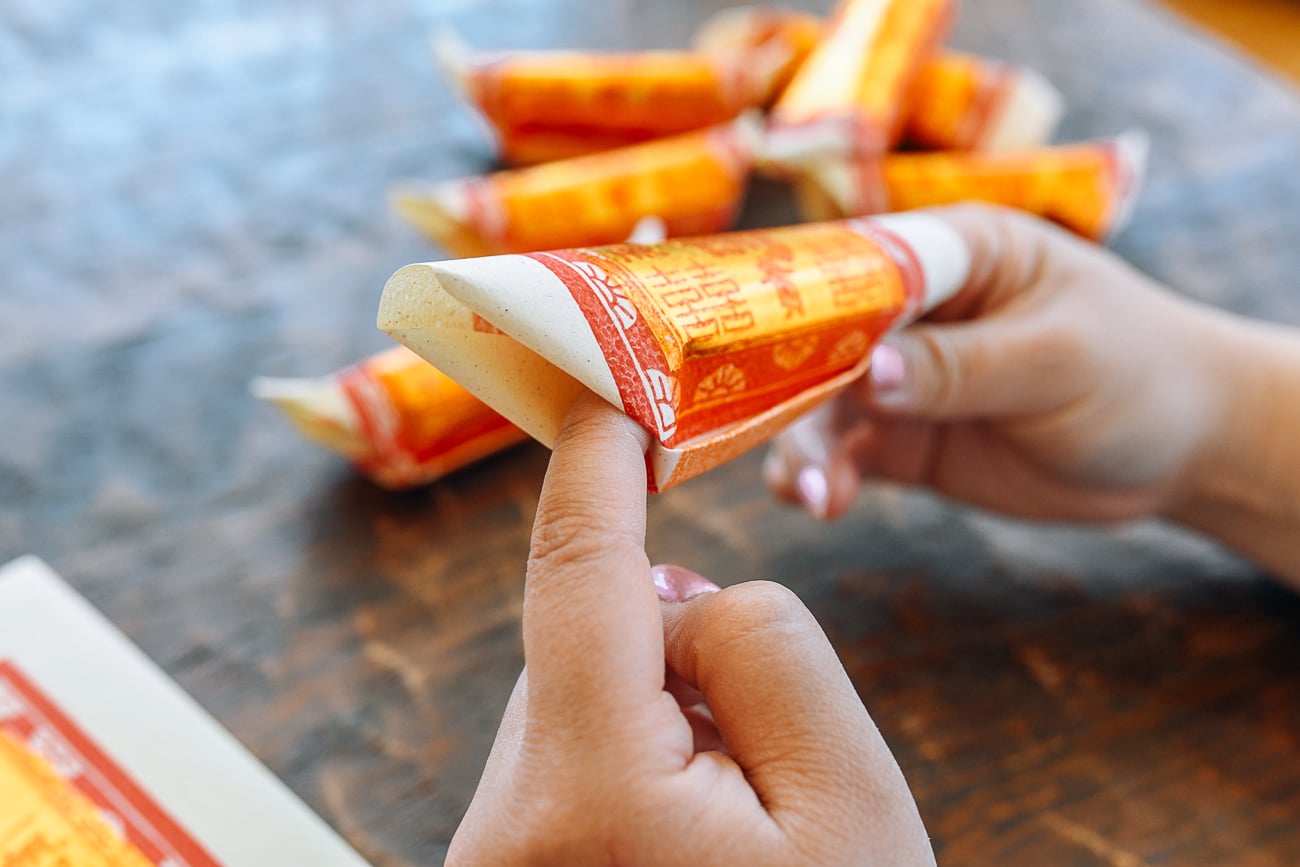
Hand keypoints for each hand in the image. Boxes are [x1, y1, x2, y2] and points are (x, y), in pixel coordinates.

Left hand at [448, 393, 934, 865]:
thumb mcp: (850, 795)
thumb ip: (765, 648)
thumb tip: (671, 593)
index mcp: (593, 793)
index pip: (578, 570)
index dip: (596, 467)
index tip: (609, 399)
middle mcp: (509, 826)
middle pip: (580, 641)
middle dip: (667, 642)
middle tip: (756, 744)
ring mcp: (494, 858)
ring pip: (570, 699)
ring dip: (647, 709)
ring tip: (727, 818)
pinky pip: (561, 761)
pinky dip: (624, 760)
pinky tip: (682, 836)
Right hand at [766, 203, 1237, 524]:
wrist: (1182, 450)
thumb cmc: (1139, 372)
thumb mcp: (1057, 360)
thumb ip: (962, 365)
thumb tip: (868, 373)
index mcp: (953, 253)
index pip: (855, 264)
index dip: (794, 300)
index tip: (747, 347)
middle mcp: (916, 309)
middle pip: (819, 339)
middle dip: (786, 389)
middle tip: (773, 441)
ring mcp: (907, 376)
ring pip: (822, 405)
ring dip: (803, 445)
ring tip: (813, 492)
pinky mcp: (907, 437)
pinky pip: (845, 453)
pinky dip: (823, 476)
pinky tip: (822, 501)